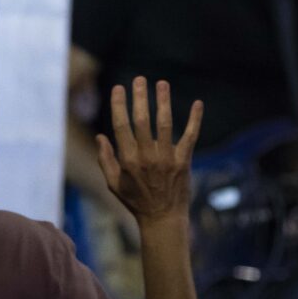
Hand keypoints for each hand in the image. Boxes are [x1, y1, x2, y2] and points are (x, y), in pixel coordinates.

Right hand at [95, 77, 202, 222]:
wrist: (163, 219)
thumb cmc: (135, 201)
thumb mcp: (113, 183)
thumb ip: (105, 159)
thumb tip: (100, 136)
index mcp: (127, 160)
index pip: (121, 126)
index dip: (119, 105)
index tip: (118, 88)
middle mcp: (147, 156)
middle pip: (142, 120)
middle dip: (139, 97)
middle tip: (139, 79)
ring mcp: (167, 158)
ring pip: (165, 124)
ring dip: (163, 101)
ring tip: (161, 83)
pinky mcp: (184, 161)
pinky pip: (190, 136)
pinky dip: (195, 119)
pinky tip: (197, 103)